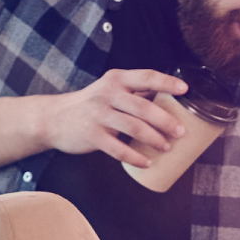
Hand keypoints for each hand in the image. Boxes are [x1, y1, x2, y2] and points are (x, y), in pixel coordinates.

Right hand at [42, 68, 187, 165]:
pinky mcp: (92, 136)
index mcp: (116, 79)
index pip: (146, 77)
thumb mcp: (110, 90)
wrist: (54, 118)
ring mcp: (99, 115)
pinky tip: (147, 163)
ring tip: (166, 146)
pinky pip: (118, 149)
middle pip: (143, 107)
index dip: (167, 82)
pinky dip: (135, 157)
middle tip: (180, 132)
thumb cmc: (91, 104)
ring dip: (154, 139)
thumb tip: (170, 99)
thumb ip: (135, 92)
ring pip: (133, 128)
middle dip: (165, 121)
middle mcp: (107, 94)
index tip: (185, 90)